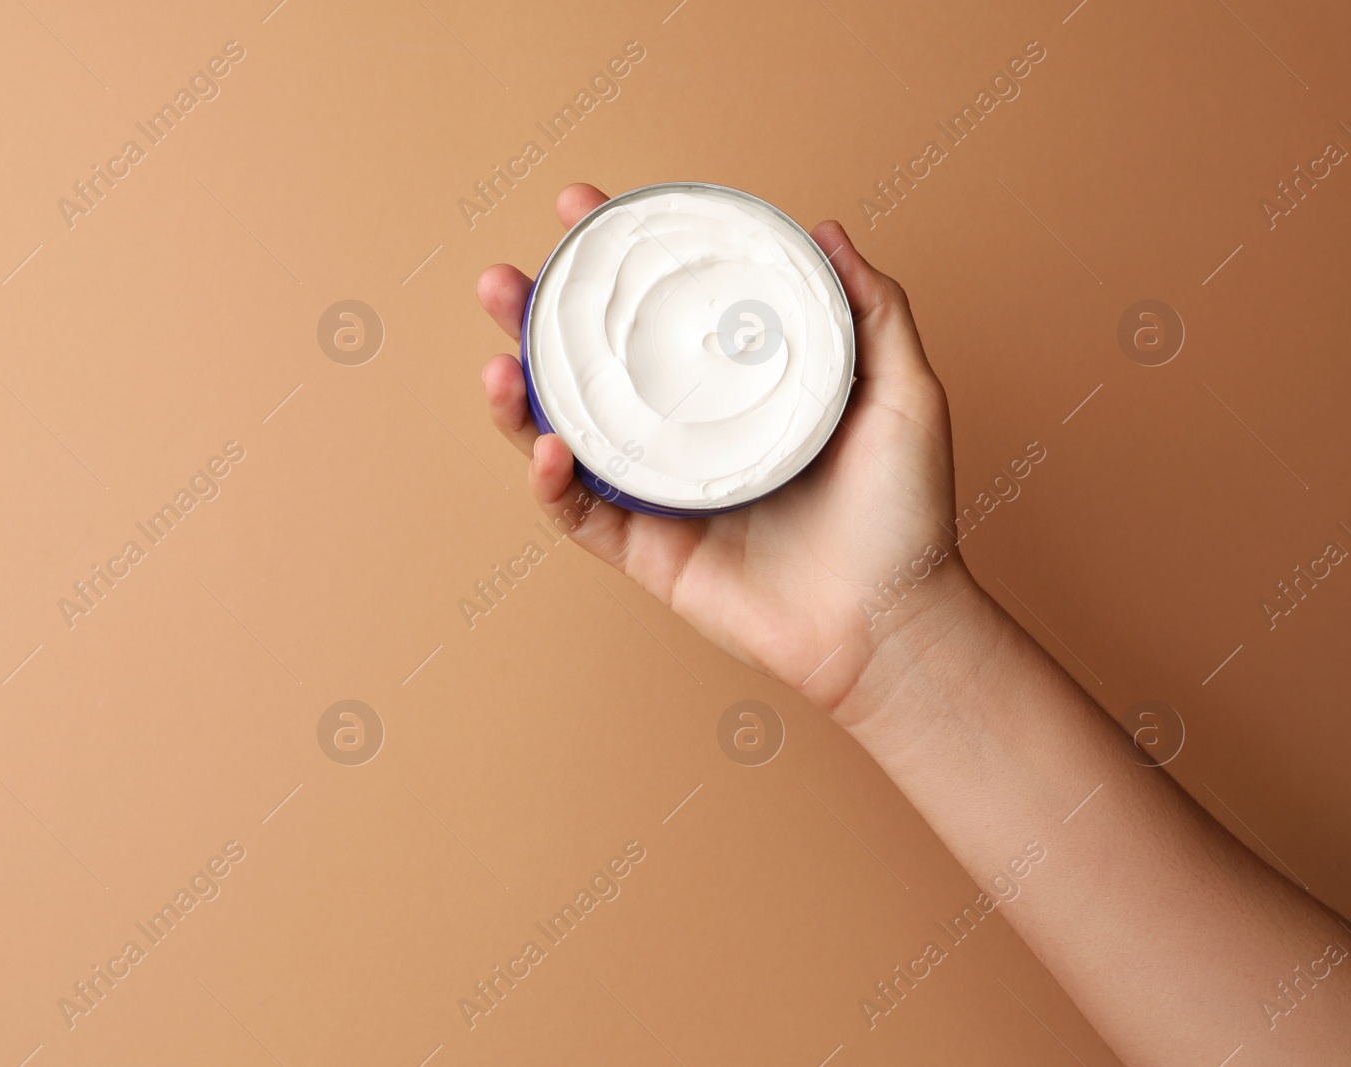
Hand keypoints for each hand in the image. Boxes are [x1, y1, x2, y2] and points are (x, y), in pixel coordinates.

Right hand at [477, 183, 969, 717]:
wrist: (893, 622)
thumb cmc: (904, 516)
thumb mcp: (903, 392)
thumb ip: (872, 310)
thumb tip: (826, 229)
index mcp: (734, 391)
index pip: (661, 313)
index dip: (616, 262)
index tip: (581, 210)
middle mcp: (687, 436)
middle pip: (591, 369)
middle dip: (536, 323)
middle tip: (504, 281)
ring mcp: (660, 495)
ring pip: (567, 437)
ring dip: (520, 398)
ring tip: (498, 359)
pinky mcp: (647, 553)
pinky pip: (581, 515)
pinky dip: (553, 482)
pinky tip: (549, 448)